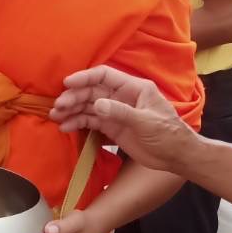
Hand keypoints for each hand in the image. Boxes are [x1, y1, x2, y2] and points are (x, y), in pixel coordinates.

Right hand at [51, 66, 190, 172]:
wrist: (176, 156)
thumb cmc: (168, 134)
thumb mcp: (146, 122)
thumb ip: (121, 112)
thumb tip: (97, 105)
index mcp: (133, 88)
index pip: (104, 76)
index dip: (85, 77)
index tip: (67, 84)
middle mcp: (121, 96)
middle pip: (92, 91)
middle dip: (74, 97)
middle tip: (58, 107)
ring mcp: (115, 112)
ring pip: (88, 106)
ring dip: (72, 110)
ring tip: (56, 117)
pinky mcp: (111, 127)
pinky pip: (91, 121)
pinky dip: (77, 123)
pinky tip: (66, 127)